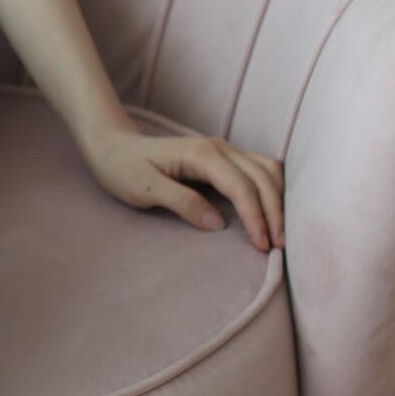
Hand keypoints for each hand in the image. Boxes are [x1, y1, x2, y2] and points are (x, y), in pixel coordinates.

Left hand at [80, 124, 283, 251]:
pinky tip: (273, 213)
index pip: (241, 186)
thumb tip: (218, 224)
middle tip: (279, 248)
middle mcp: (219, 148)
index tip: (262, 246)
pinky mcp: (225, 159)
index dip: (256, 217)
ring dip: (278, 200)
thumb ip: (182, 203)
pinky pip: (259, 171)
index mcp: (202, 154)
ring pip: (267, 171)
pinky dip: (272, 191)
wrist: (114, 147)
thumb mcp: (145, 189)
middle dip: (275, 213)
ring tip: (280, 234)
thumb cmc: (124, 169)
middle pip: (262, 178)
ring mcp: (224, 151)